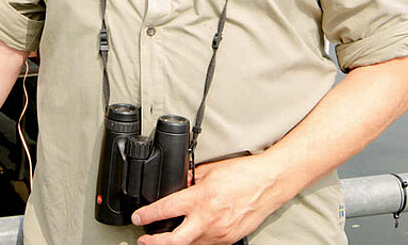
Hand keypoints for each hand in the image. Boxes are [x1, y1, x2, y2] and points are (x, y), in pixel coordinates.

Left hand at [129, 155, 286, 244]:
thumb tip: (178, 184)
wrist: (270, 183)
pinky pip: (206, 244)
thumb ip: (191, 179)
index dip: (147, 215)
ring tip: (165, 238)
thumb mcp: (211, 170)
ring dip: (175, 243)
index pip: (166, 210)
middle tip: (143, 239)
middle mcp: (208, 219)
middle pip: (174, 241)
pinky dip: (195, 241)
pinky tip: (190, 235)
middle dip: (154, 243)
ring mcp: (219, 232)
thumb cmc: (244, 174)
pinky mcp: (229, 239)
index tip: (138, 217)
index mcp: (201, 198)